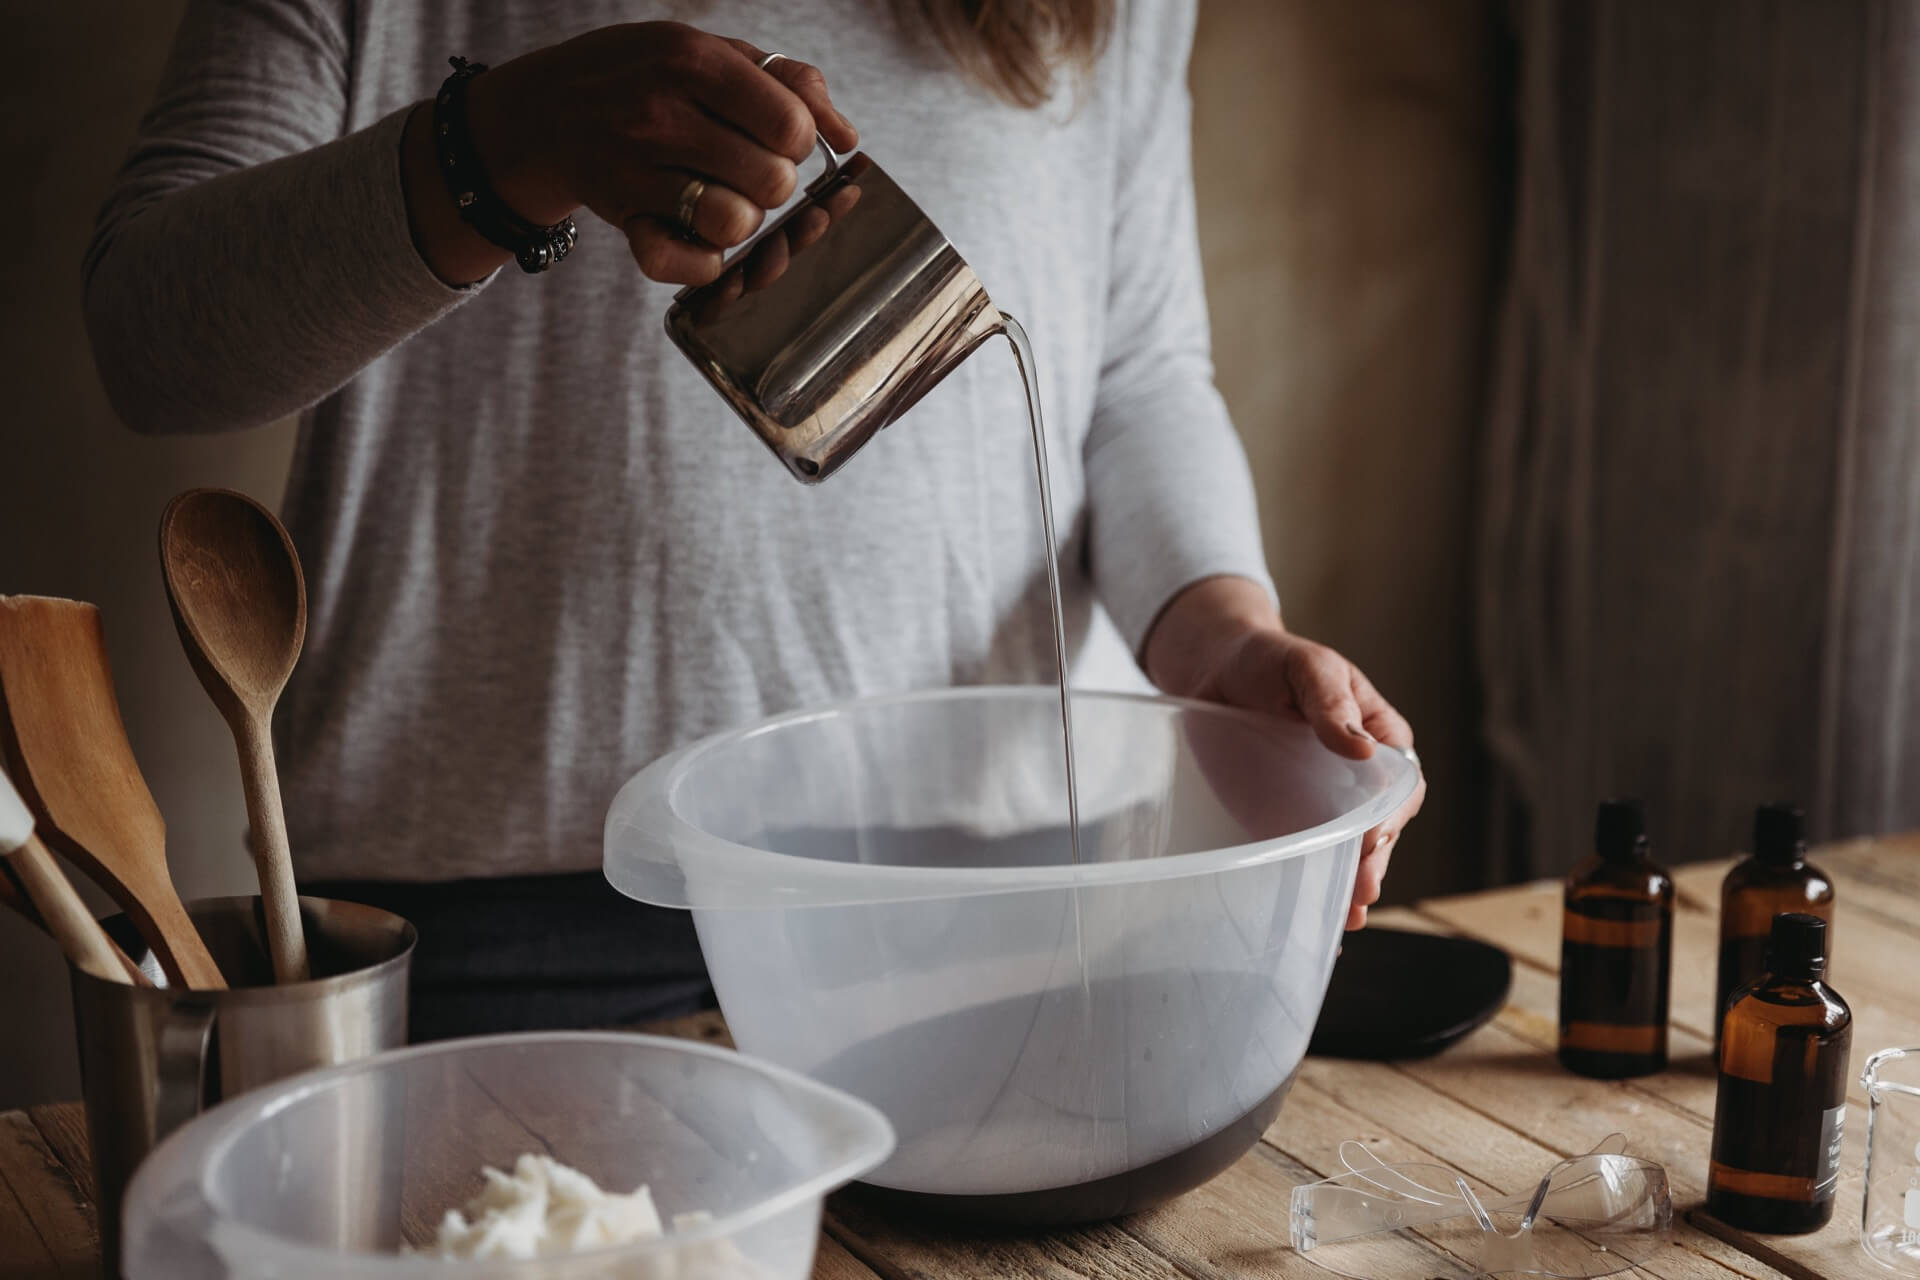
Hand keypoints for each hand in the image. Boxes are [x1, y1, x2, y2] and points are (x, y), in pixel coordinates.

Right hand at [404, 23, 858, 284]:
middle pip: (773, 180)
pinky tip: (699, 234)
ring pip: (736, 224)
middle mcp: (662, 113)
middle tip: (747, 169)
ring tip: (722, 198)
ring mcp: (636, 168)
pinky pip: (691, 263)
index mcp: (691, 59)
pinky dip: (707, 261)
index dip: (797, 140)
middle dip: (774, 181)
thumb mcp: (707, 50)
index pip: (789, 124)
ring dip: (742, 221)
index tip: (776, 137)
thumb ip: (788, 81)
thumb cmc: (642, 76)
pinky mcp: (622, 217)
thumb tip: (849, 138)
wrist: (542, 110)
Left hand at [1144, 576, 1426, 930]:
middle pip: (1380, 828)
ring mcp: (1324, 802)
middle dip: (1373, 863)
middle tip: (1359, 894)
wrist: (1215, 668)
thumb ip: (1331, 703)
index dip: (1391, 815)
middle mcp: (1359, 776)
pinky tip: (1315, 916)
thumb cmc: (1270, 659)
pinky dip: (1313, 884)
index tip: (1374, 837)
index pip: (1400, 785)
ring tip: (1345, 917)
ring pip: (1349, 849)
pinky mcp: (1289, 818)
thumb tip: (1362, 747)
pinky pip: (1309, 853)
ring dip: (1349, 884)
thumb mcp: (1305, 667)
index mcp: (1378, 737)